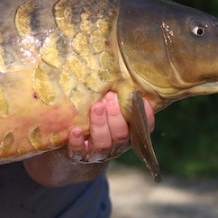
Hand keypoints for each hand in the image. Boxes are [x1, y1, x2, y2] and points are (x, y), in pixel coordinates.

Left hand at [23, 91, 155, 186]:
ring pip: (104, 143)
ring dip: (100, 124)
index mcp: (127, 132)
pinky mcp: (77, 156)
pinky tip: (75, 130)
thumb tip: (112, 61)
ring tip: (96, 107)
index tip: (141, 98)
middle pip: (122, 134)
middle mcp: (115, 145)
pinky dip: (77, 142)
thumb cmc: (93, 119)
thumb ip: (113, 94)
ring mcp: (97, 152)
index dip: (146, 115)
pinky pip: (79, 152)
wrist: (71, 148)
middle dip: (117, 115)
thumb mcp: (107, 108)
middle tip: (110, 97)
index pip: (143, 127)